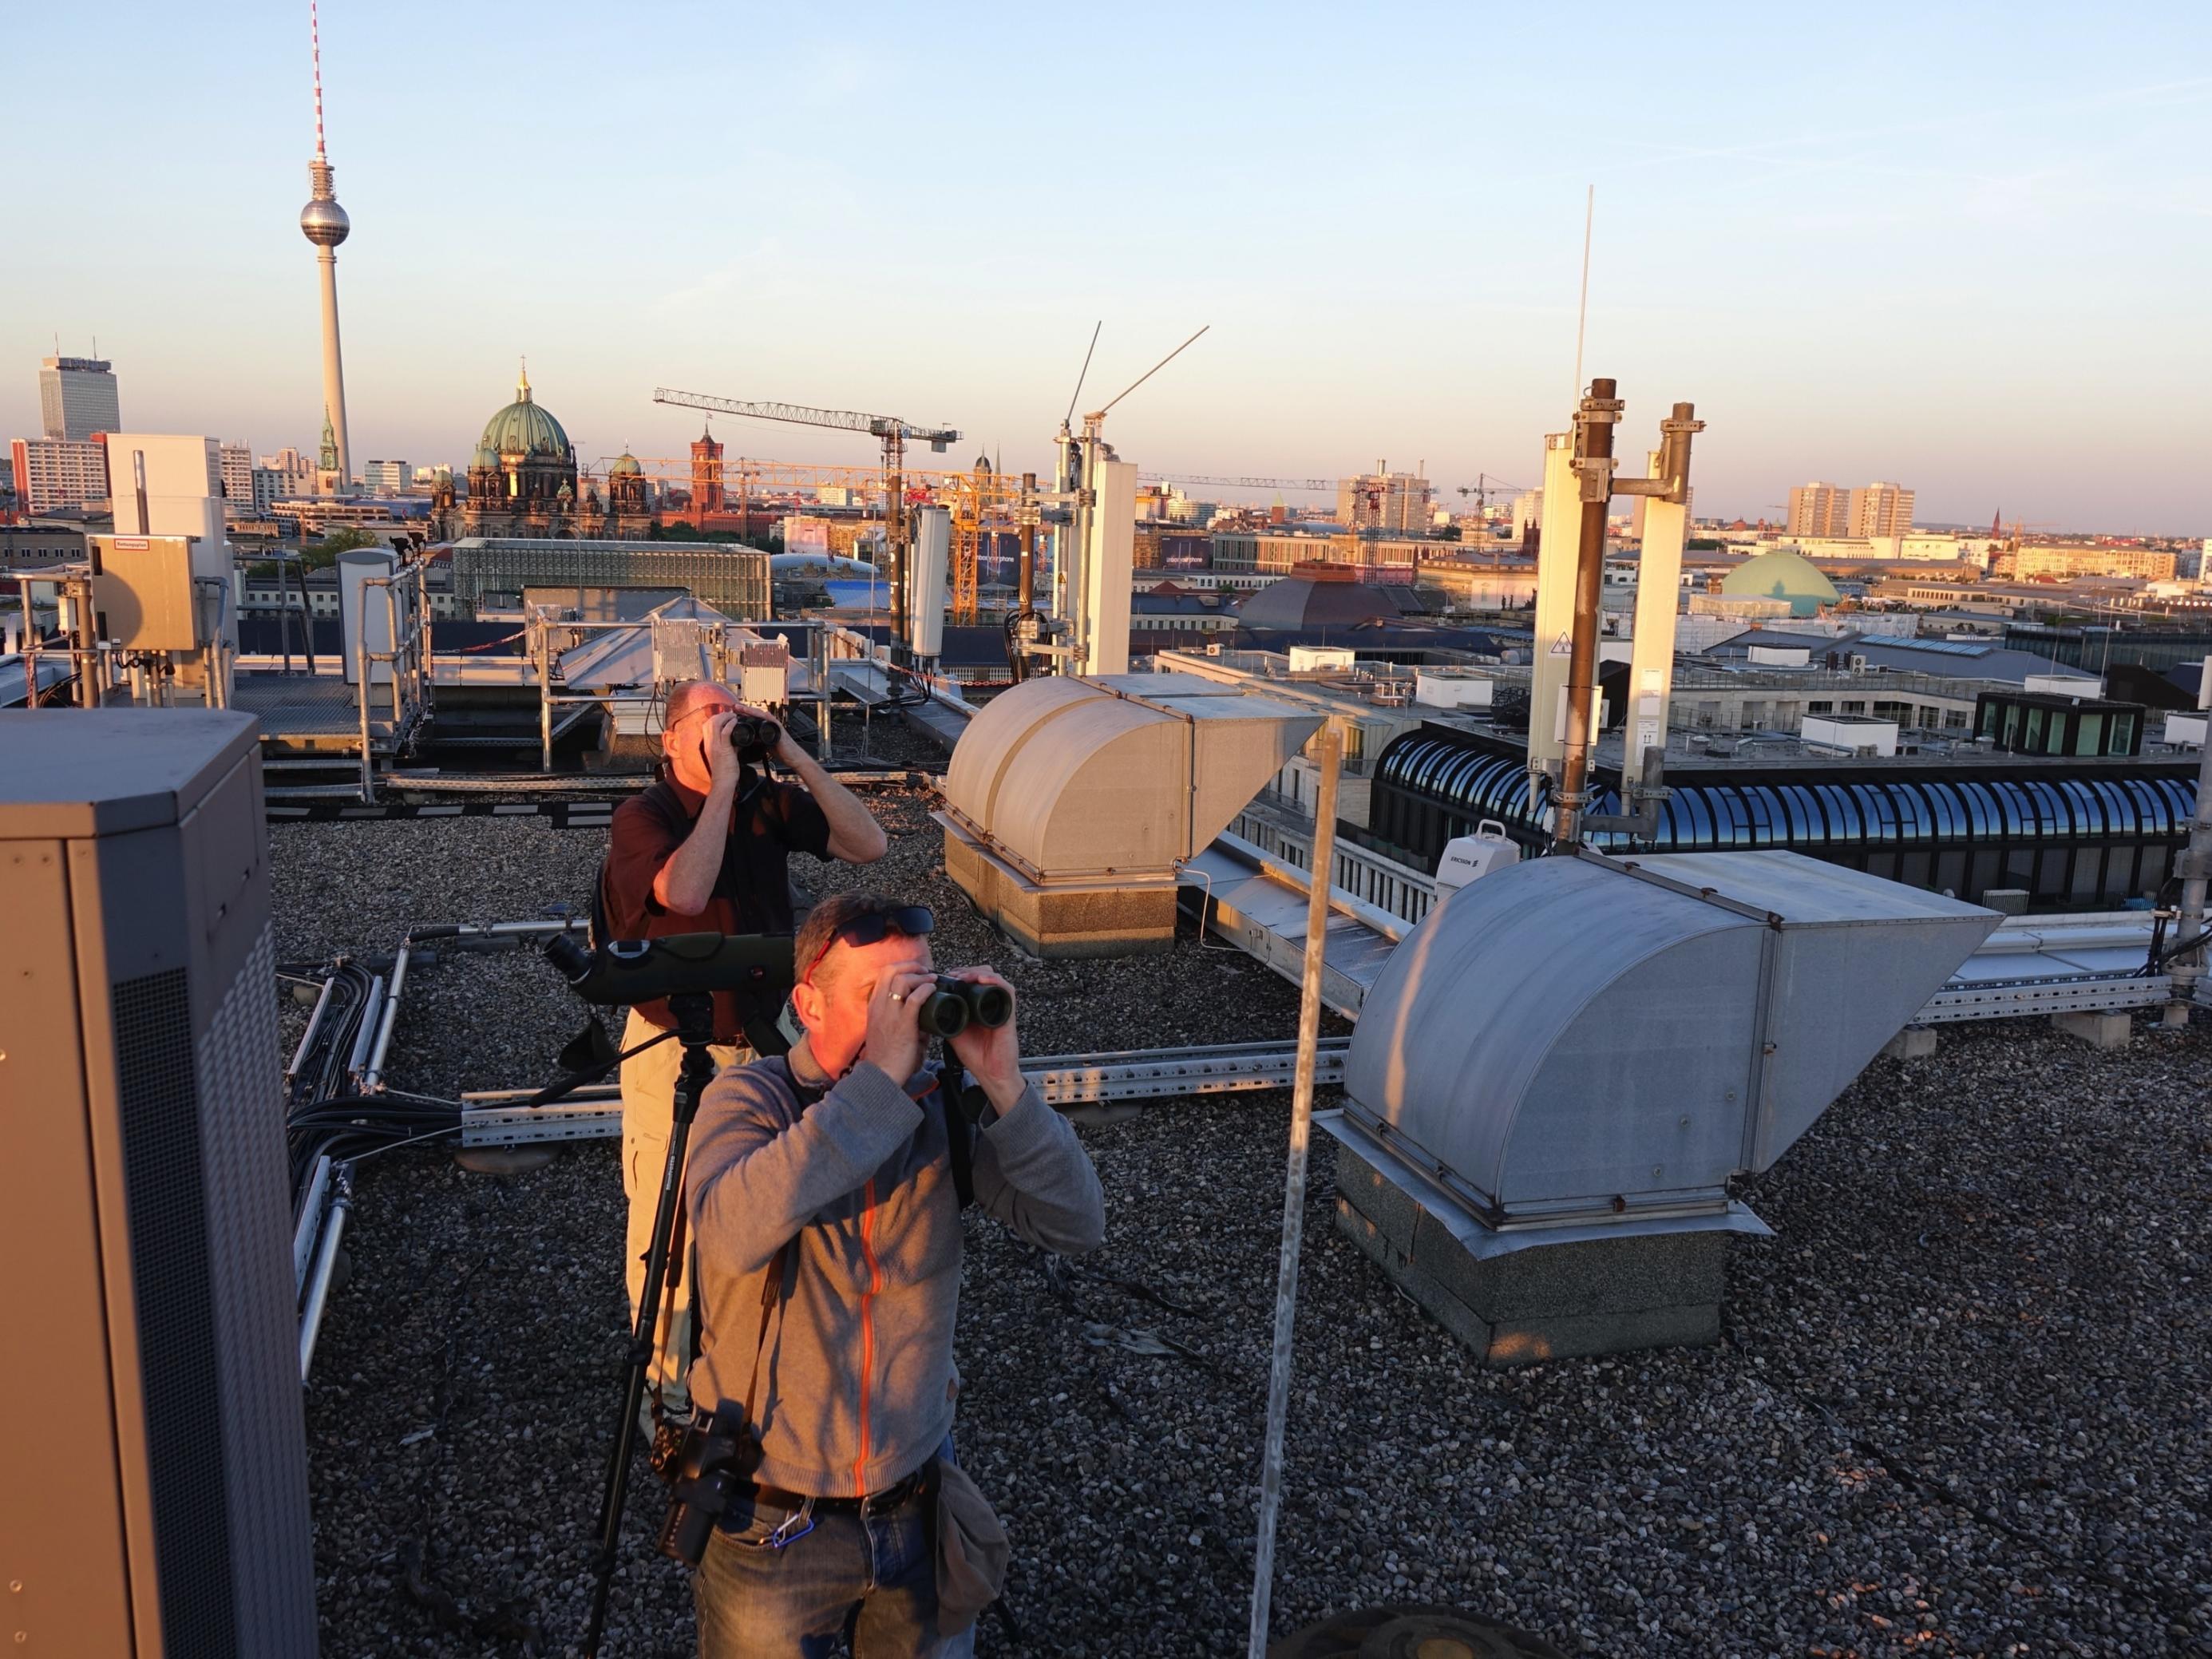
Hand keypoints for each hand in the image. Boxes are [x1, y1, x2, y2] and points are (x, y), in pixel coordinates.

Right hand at [702, 710, 744, 794]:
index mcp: (708, 744)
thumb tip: (737, 741)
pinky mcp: (723, 749)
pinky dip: (731, 724)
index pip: (706, 725)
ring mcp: (715, 746)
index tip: (725, 716)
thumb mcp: (723, 756)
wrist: (723, 783)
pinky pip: (725, 732)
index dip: (715, 717)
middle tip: (731, 714)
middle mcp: (709, 743)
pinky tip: (736, 722)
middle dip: (721, 715)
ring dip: (726, 717)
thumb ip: (728, 746)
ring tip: (734, 717)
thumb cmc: (724, 772)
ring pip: (716, 724)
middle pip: (710, 721)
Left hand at [735, 700, 803, 768]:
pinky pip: (770, 720)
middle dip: (745, 710)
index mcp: (764, 727)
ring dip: (752, 710)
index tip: (733, 712)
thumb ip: (758, 740)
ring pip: (761, 715)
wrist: (791, 756)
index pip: (752, 718)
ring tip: (743, 708)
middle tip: (735, 707)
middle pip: (755, 714)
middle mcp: (769, 724)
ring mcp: (774, 725)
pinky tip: (758, 714)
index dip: (743, 715)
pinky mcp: (778, 728)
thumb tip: (750, 740)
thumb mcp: (765, 745)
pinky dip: (764, 716)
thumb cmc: (781, 751)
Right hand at [861, 967, 934, 1083]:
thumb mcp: (888, 1032)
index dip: (901, 967)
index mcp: (874, 1006)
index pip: (883, 974)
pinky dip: (926, 990)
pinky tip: (934, 990)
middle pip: (890, 970)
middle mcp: (879, 1005)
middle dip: (910, 966)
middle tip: (925, 971)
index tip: (916, 971)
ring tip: (932, 980)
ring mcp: (890, 1014)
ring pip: (901, 979)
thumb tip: (927, 1019)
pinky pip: (914, 999)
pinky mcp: (903, 1024)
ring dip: (920, 976)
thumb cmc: (886, 1057)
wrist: (882, 1075)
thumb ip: (905, 1021)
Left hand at [944, 968, 1021, 1105]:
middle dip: (966, 970)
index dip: (959, 973)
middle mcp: (990, 1002)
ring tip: (963, 977)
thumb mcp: (953, 1032)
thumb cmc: (975, 1055)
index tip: (945, 976)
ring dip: (977, 972)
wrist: (990, 1072)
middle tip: (953, 975)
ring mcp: (1001, 1006)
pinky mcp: (1009, 1012)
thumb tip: (928, 1007)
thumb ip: (945, 1019)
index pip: (972, 980)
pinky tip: (981, 979)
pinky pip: (1007, 989)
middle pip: (982, 974)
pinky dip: (995, 980)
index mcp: (978, 1005)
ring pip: (993, 977)